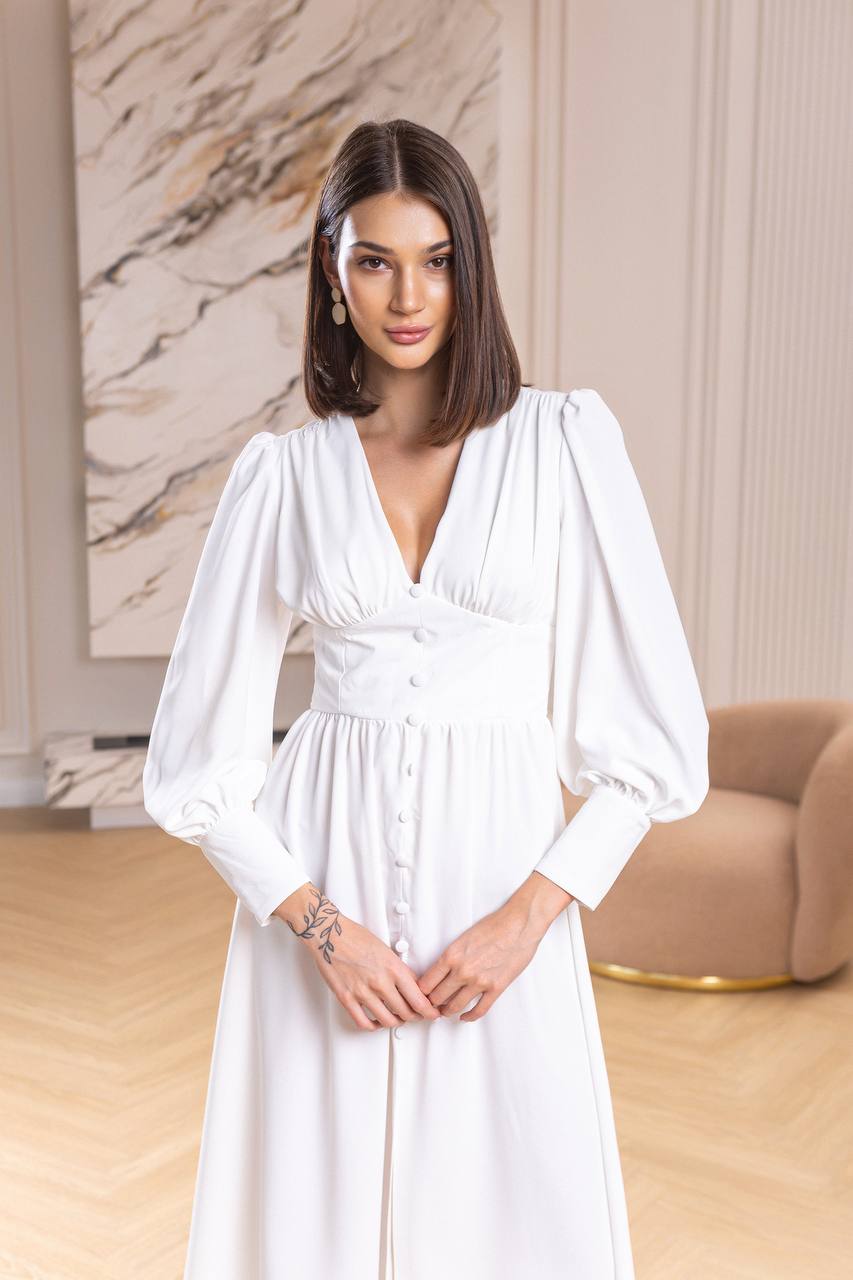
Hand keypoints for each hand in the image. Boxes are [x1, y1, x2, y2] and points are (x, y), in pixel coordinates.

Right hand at [285, 885, 440, 1031]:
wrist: (330, 934)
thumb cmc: (357, 937)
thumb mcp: (386, 950)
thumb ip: (399, 970)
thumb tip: (412, 987)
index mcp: (393, 968)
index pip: (418, 1000)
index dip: (429, 1011)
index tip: (432, 1013)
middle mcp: (380, 982)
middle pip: (406, 1013)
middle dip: (415, 1017)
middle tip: (416, 1016)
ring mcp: (362, 992)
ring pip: (387, 1021)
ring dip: (395, 1022)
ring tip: (397, 1018)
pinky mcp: (346, 998)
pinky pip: (363, 1022)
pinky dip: (372, 1026)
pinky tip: (375, 1022)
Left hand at [415, 902, 542, 1022]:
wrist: (519, 924)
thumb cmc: (494, 925)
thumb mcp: (464, 937)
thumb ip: (452, 956)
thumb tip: (441, 971)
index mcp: (451, 955)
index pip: (426, 983)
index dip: (421, 992)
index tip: (421, 994)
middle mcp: (462, 971)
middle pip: (437, 997)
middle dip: (432, 1003)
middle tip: (431, 1005)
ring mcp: (479, 982)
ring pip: (455, 1006)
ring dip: (448, 1011)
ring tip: (445, 1011)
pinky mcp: (495, 988)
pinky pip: (479, 1010)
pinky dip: (469, 1016)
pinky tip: (464, 1016)